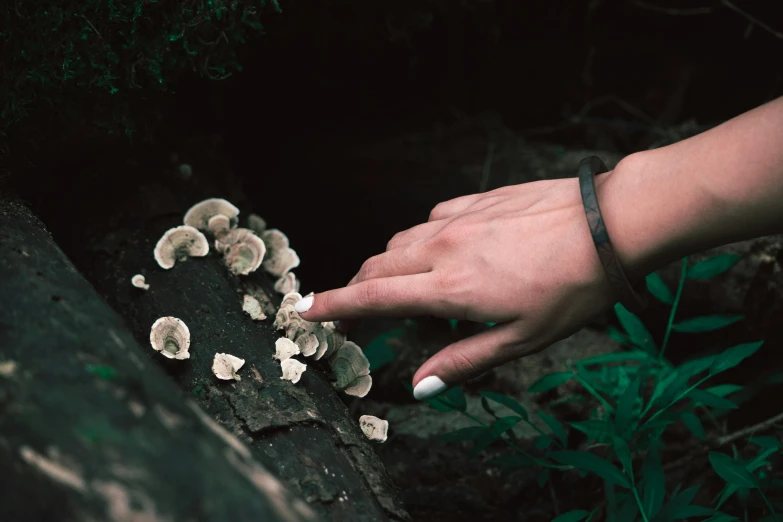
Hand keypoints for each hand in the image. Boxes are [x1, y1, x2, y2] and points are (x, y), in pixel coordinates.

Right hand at [295, 171, 631, 399]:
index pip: (375, 298)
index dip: (334, 305)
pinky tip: (442, 249)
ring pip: (400, 240)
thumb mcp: (522, 338)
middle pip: (377, 266)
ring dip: (388, 264)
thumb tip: (418, 386)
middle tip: (355, 309)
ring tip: (403, 285)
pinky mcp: (474, 200)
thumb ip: (464, 361)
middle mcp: (443, 248)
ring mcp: (458, 218)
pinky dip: (421, 238)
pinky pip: (430, 218)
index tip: (303, 309)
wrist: (608, 224)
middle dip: (357, 289)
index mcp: (451, 288)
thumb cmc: (571, 289)